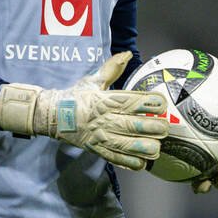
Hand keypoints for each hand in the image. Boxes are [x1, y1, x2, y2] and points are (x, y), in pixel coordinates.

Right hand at [0, 50, 169, 169]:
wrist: (52, 115)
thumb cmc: (76, 96)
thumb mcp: (92, 80)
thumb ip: (112, 68)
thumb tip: (126, 54)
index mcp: (105, 100)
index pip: (131, 101)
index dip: (149, 103)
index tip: (162, 104)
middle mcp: (104, 118)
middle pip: (131, 124)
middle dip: (151, 127)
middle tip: (165, 128)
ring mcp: (99, 136)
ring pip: (125, 144)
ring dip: (142, 147)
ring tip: (157, 148)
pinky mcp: (96, 149)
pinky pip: (114, 158)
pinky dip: (128, 162)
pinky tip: (142, 163)